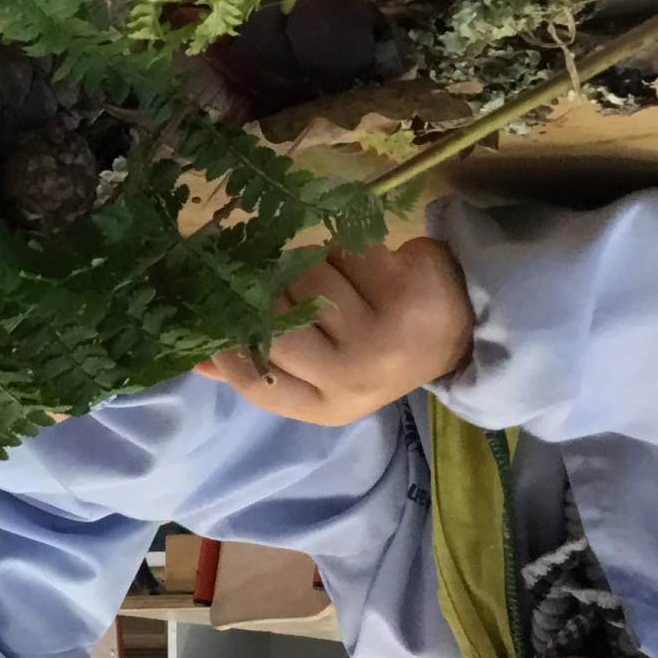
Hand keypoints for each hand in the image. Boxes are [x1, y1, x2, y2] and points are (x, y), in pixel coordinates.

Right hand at [195, 237, 473, 426]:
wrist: (460, 327)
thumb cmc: (376, 349)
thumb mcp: (325, 375)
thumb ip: (266, 368)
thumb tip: (197, 357)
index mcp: (328, 406)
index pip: (256, 381)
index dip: (226, 349)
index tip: (214, 317)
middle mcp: (354, 378)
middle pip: (277, 320)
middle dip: (272, 291)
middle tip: (281, 279)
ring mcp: (382, 337)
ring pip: (308, 277)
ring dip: (313, 265)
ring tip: (337, 277)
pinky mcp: (403, 292)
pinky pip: (343, 254)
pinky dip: (345, 251)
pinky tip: (365, 265)